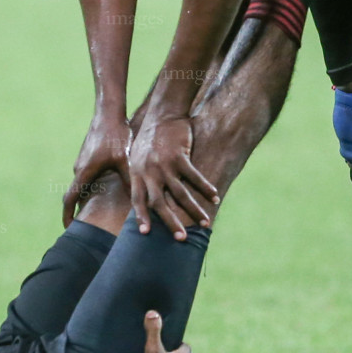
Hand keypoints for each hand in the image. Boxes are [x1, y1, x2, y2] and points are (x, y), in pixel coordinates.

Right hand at [63, 113, 131, 227]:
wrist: (109, 113)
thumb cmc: (116, 135)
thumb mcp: (125, 161)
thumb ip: (129, 182)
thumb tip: (137, 204)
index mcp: (84, 172)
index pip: (70, 199)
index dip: (67, 216)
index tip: (69, 229)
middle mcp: (79, 169)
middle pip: (76, 195)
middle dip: (80, 212)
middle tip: (91, 227)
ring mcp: (82, 162)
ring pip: (83, 186)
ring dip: (89, 199)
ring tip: (101, 213)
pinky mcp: (88, 158)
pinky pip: (88, 178)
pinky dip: (93, 188)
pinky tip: (107, 192)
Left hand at [128, 115, 218, 239]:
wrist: (163, 114)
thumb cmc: (151, 138)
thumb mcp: (138, 157)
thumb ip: (141, 177)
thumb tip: (145, 198)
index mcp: (137, 173)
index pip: (137, 199)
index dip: (141, 216)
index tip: (146, 233)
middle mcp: (148, 171)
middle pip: (159, 202)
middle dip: (170, 222)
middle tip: (181, 238)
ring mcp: (164, 164)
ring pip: (180, 193)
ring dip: (194, 210)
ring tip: (205, 223)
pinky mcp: (179, 156)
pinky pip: (194, 177)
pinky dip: (205, 188)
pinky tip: (214, 197)